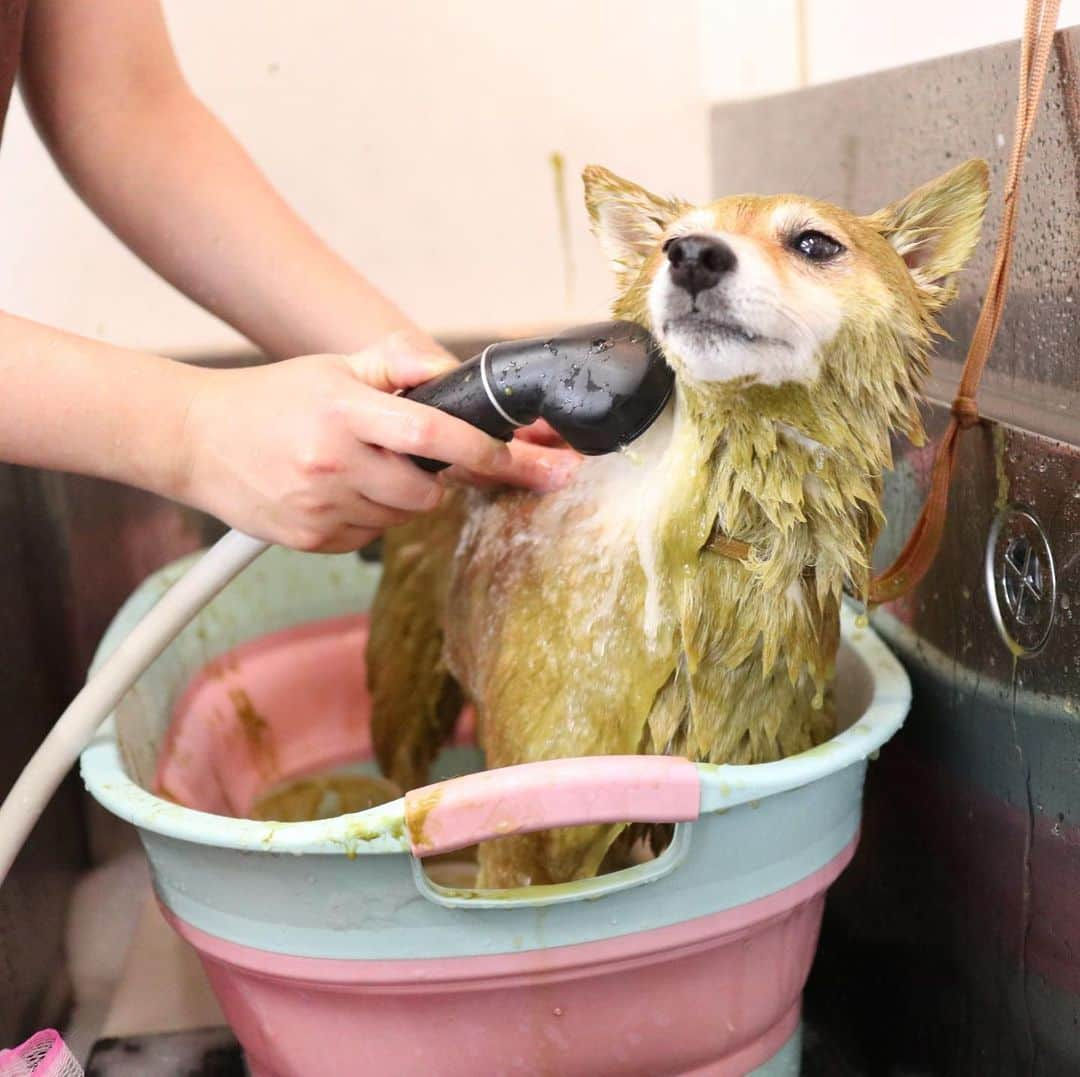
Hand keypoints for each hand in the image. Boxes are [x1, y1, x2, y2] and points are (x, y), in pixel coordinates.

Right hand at [178, 331, 578, 551]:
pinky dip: (367, 518)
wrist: (194, 439)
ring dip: (397, 499)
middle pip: (425, 491)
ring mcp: (318, 506)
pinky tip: (332, 491)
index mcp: (343, 411)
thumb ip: (397, 364)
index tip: (512, 460)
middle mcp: (331, 462)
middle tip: (403, 458)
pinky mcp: (309, 539)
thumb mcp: (333, 367)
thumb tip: (452, 369)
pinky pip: (367, 537)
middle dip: (433, 480)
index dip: (481, 451)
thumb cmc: (272, 399)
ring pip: (399, 518)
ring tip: (355, 469)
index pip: (430, 434)